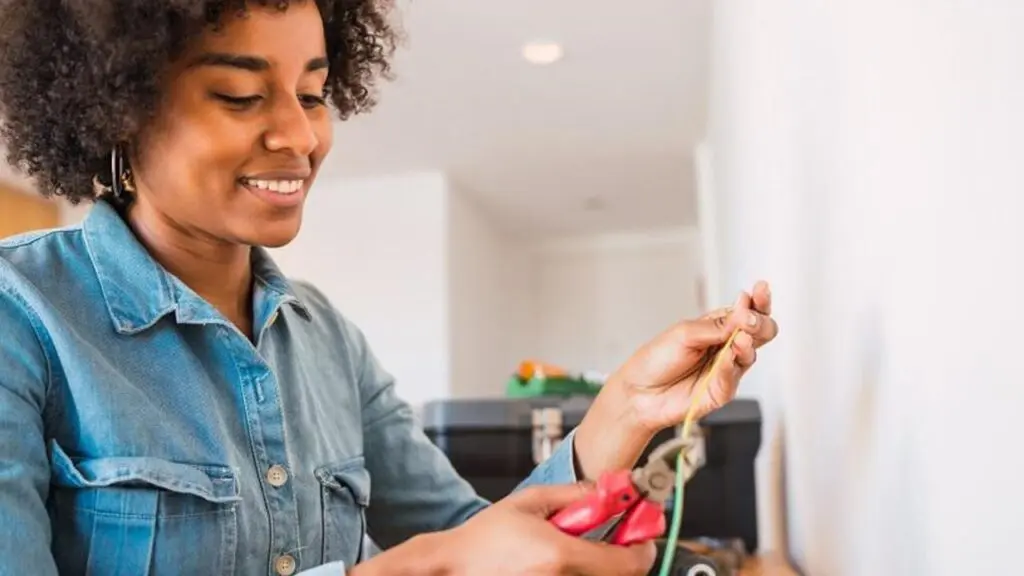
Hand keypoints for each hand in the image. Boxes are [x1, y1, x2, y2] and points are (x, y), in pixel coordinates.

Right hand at [440, 483, 654, 574]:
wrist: (455, 567)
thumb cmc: (484, 538)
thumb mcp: (529, 501)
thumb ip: (571, 494)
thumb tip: (604, 491)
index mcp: (561, 555)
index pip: (629, 561)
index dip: (643, 546)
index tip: (643, 532)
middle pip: (622, 575)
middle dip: (625, 555)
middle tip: (618, 537)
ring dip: (602, 563)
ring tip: (577, 545)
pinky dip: (584, 570)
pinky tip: (561, 559)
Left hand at [573, 281, 777, 480]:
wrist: (639, 391)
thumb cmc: (657, 359)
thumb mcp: (684, 333)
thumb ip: (716, 325)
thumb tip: (744, 312)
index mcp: (719, 326)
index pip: (747, 311)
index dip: (759, 300)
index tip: (761, 289)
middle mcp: (727, 345)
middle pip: (760, 332)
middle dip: (760, 322)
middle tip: (749, 318)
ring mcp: (727, 368)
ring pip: (752, 353)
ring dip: (748, 342)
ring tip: (740, 337)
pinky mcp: (722, 390)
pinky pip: (733, 376)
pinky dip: (731, 365)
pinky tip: (726, 357)